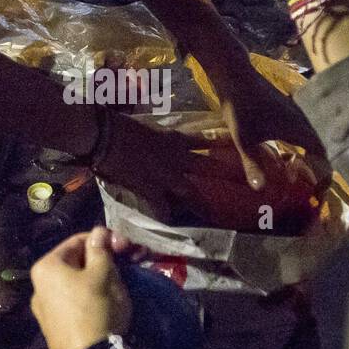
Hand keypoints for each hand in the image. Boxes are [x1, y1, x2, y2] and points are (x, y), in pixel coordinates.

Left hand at [30, 227, 134, 348]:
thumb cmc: (96, 309)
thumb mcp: (104, 274)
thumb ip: (100, 249)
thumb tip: (99, 232)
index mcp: (46, 267)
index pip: (78, 241)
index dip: (103, 240)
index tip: (125, 247)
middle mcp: (38, 287)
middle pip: (75, 263)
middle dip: (101, 261)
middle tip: (125, 266)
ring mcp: (44, 310)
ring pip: (75, 284)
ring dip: (97, 279)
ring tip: (118, 285)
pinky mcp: (54, 328)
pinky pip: (73, 303)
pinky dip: (89, 298)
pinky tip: (104, 304)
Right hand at [94, 111, 230, 212]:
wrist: (104, 136)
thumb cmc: (120, 125)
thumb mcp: (146, 126)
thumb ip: (158, 134)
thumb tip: (159, 136)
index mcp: (175, 138)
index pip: (206, 139)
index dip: (222, 142)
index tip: (237, 145)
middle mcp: (177, 157)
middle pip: (208, 167)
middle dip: (226, 174)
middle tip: (245, 183)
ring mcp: (166, 176)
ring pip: (191, 193)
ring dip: (201, 204)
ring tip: (212, 215)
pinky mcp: (151, 190)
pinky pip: (164, 209)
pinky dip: (166, 216)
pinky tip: (170, 223)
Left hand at [215, 65, 328, 188]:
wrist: (234, 75)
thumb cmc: (241, 107)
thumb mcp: (244, 139)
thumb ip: (253, 164)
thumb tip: (260, 190)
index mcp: (298, 129)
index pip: (321, 154)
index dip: (323, 173)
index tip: (319, 190)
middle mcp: (301, 120)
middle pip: (316, 147)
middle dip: (316, 168)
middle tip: (309, 187)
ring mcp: (293, 112)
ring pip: (307, 138)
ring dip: (307, 156)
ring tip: (298, 174)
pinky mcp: (283, 108)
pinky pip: (298, 131)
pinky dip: (297, 145)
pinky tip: (283, 153)